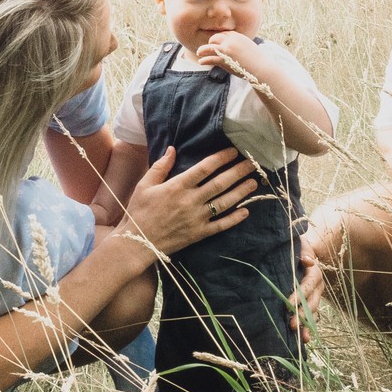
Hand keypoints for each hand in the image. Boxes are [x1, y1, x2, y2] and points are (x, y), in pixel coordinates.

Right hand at [116, 146, 257, 259]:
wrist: (138, 242)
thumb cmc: (139, 211)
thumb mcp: (145, 185)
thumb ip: (160, 166)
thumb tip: (172, 149)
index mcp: (177, 186)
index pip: (204, 168)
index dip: (221, 158)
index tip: (234, 151)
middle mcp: (190, 201)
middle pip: (219, 183)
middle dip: (238, 172)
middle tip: (252, 163)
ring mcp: (196, 218)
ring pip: (224, 202)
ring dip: (241, 192)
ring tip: (254, 182)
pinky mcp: (199, 233)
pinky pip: (221, 225)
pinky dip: (234, 218)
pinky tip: (246, 211)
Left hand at [195, 31, 265, 74]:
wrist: (261, 68)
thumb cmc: (258, 61)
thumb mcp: (250, 47)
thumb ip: (242, 45)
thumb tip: (238, 48)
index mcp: (238, 36)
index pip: (225, 33)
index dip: (220, 38)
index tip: (217, 41)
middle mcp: (231, 41)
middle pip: (216, 37)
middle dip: (211, 42)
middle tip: (209, 47)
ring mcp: (226, 49)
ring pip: (210, 47)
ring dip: (203, 49)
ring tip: (199, 52)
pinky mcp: (224, 59)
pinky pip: (210, 58)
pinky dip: (204, 60)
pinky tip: (201, 62)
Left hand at [287, 236, 325, 342]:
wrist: (304, 252)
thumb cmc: (298, 248)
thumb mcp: (301, 245)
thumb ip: (304, 251)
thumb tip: (308, 261)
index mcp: (314, 273)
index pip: (308, 285)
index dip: (300, 295)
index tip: (289, 304)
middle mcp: (317, 287)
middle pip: (312, 302)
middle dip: (302, 315)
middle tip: (292, 325)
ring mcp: (315, 296)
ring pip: (313, 312)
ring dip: (307, 325)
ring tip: (301, 338)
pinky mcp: (311, 303)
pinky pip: (311, 316)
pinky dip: (308, 327)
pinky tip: (303, 339)